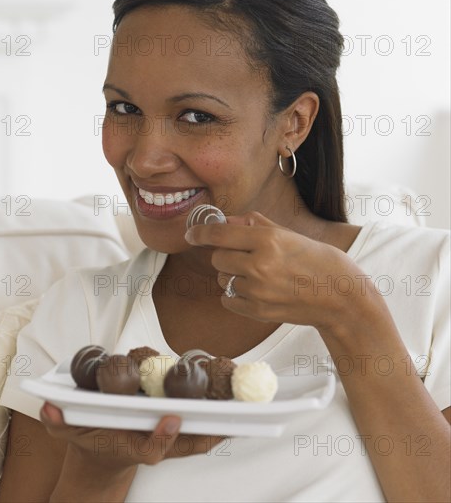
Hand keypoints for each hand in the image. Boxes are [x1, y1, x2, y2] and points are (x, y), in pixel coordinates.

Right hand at [40, 402, 225, 467]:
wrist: (102, 452)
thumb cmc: (89, 437)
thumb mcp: (67, 429)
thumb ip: (58, 421)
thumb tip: (49, 408)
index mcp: (128, 444)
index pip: (148, 448)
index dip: (161, 437)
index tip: (170, 419)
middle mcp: (152, 442)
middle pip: (185, 443)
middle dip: (206, 431)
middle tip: (230, 415)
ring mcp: (166, 439)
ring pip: (198, 436)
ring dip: (220, 424)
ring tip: (245, 407)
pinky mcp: (175, 430)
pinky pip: (201, 429)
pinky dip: (219, 421)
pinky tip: (236, 405)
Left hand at [185, 211, 388, 334]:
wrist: (341, 298)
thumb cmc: (319, 260)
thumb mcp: (290, 234)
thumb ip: (255, 225)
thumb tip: (227, 220)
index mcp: (268, 240)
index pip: (219, 234)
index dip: (200, 233)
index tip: (191, 234)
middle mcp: (259, 265)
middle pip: (217, 258)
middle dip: (225, 254)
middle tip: (244, 255)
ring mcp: (258, 291)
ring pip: (222, 279)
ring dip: (231, 275)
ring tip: (256, 274)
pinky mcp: (258, 312)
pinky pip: (228, 299)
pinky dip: (235, 294)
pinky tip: (255, 290)